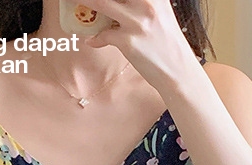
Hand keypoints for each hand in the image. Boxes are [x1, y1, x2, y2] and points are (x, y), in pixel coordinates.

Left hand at [82, 0, 201, 90]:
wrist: (177, 70)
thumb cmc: (166, 42)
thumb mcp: (159, 12)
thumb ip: (139, 3)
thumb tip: (112, 4)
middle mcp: (146, 2)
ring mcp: (136, 21)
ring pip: (101, 3)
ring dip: (83, 1)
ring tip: (75, 1)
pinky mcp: (128, 41)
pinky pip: (102, 35)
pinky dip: (94, 38)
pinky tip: (92, 41)